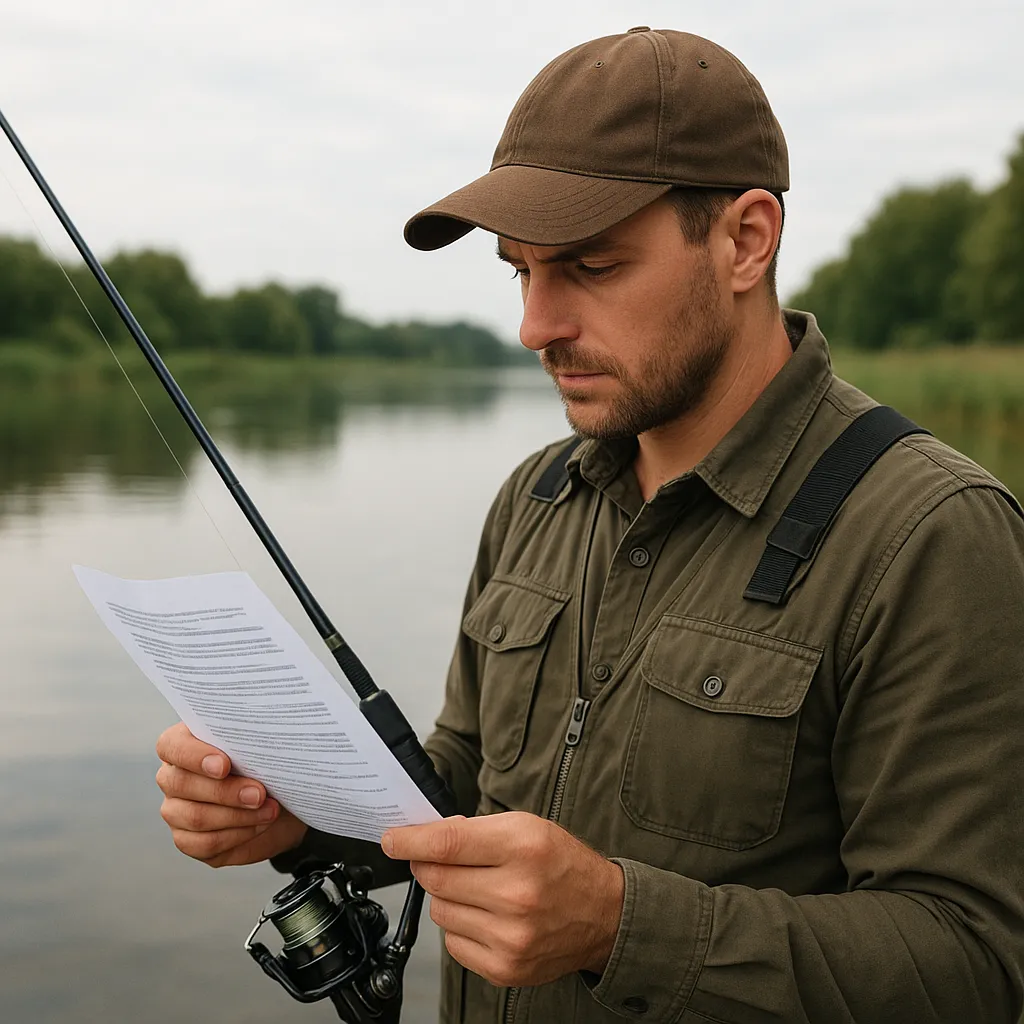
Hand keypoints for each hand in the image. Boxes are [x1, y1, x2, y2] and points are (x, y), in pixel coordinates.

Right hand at [155, 721, 307, 867]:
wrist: (281, 799)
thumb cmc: (266, 763)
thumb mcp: (261, 745)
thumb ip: (250, 738)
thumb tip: (260, 735)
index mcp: (183, 744)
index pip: (171, 746)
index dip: (194, 756)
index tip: (225, 765)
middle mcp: (173, 777)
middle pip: (182, 784)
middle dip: (226, 791)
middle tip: (259, 793)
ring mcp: (177, 811)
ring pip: (195, 817)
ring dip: (238, 815)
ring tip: (270, 810)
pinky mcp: (189, 840)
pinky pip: (205, 843)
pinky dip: (237, 834)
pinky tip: (259, 825)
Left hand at [382, 812, 623, 986]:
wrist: (603, 915)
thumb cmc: (562, 864)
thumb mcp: (527, 827)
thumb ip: (476, 830)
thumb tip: (426, 837)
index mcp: (523, 848)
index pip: (448, 843)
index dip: (411, 840)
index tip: (392, 839)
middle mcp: (517, 894)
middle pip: (436, 878)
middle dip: (429, 865)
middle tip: (442, 859)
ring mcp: (511, 936)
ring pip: (441, 911)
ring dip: (448, 896)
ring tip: (479, 889)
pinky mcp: (505, 967)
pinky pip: (453, 942)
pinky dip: (461, 926)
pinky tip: (486, 915)